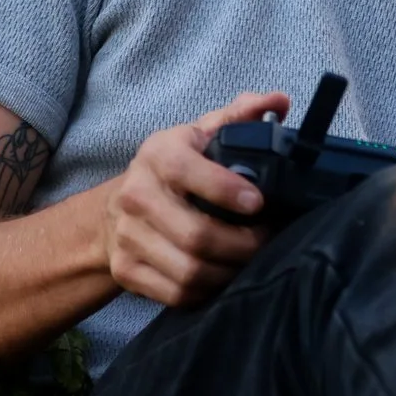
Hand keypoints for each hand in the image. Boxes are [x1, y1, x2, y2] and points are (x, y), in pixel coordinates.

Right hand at [101, 90, 290, 308]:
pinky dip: (208, 292)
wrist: (116, 211)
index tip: (259, 203)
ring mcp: (127, 236)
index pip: (188, 172)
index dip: (226, 190)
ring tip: (251, 262)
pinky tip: (223, 277)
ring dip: (229, 272)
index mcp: (158, 154)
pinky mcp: (126, 270)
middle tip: (268, 241)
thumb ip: (239, 116)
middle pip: (196, 234)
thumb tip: (279, 101)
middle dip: (242, 245)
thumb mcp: (201, 135)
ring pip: (189, 271)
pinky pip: (177, 294)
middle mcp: (136, 194)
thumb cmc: (172, 170)